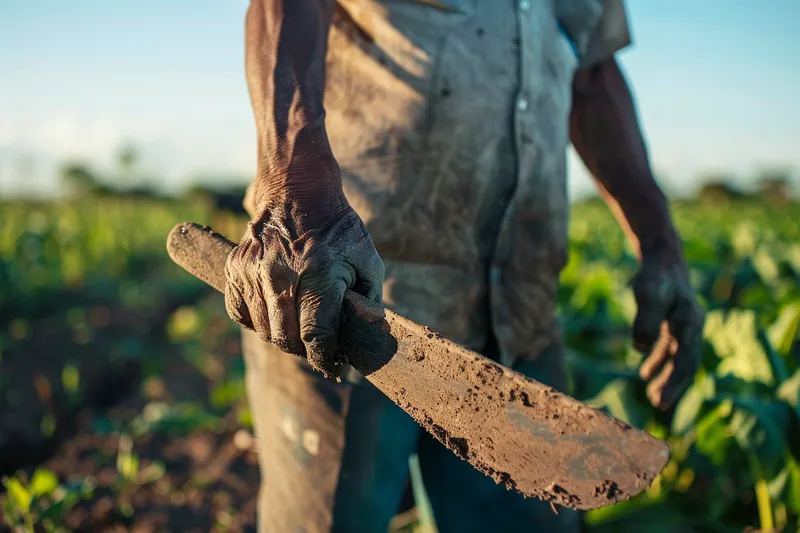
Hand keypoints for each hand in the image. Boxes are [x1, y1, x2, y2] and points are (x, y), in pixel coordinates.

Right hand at [225, 194, 384, 379]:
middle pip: (287, 340)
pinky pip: (240, 313)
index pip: (316, 338)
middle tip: (319, 350)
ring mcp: (254, 271)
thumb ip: (370, 300)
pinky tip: (275, 313)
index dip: (325, 359)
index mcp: (320, 275)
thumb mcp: (367, 259)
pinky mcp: (235, 268)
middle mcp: (282, 275)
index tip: (335, 366)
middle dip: (305, 352)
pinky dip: (257, 321)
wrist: (297, 190)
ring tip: (299, 330)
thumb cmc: (338, 230)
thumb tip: (366, 335)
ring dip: (282, 338)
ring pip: (263, 330)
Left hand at [631, 256, 703, 409]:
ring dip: (667, 377)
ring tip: (653, 396)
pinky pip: (671, 349)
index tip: (661, 402)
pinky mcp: (675, 323)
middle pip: (686, 364)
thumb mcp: (647, 294)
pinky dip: (660, 361)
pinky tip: (645, 373)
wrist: (662, 256)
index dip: (674, 384)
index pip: (685, 361)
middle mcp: (692, 327)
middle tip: (659, 406)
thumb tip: (640, 348)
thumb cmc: (655, 275)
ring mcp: (685, 326)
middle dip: (673, 386)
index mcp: (691, 323)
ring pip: (679, 358)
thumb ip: (645, 320)